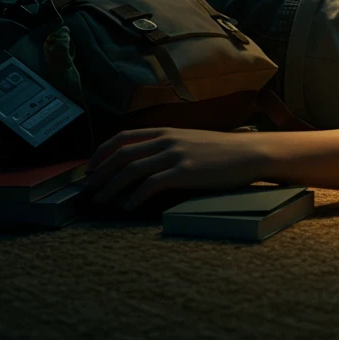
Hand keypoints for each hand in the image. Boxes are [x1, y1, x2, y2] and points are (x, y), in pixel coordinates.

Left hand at [82, 127, 263, 210]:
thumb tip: (147, 161)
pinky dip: (135, 197)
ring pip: (131, 169)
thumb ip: (168, 147)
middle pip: (121, 154)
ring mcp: (175, 155)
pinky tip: (129, 207)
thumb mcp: (191, 141)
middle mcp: (166, 140)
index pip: (122, 137)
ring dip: (111, 187)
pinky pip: (151, 184)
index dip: (102, 153)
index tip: (91, 168)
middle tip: (89, 189)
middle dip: (100, 173)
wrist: (249, 153)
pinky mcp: (184, 172)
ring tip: (101, 200)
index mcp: (166, 131)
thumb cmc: (222, 151)